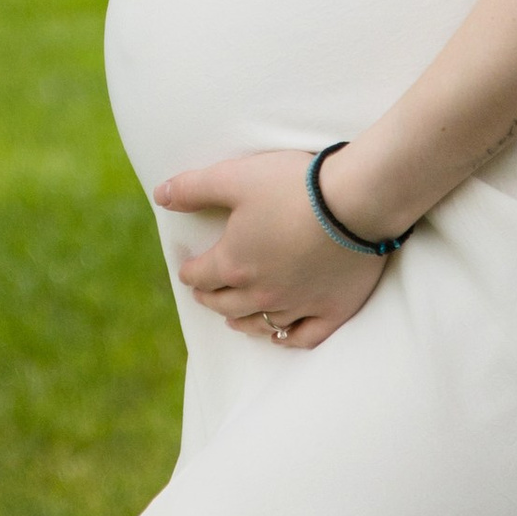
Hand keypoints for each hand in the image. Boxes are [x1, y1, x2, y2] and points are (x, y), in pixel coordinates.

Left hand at [152, 147, 385, 348]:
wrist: (356, 200)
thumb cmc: (293, 185)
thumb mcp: (235, 177)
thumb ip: (194, 188)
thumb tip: (160, 195)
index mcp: (235, 263)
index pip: (200, 275)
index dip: (190, 271)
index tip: (187, 269)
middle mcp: (262, 292)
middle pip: (226, 304)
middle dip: (210, 297)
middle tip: (204, 293)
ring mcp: (299, 305)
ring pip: (261, 323)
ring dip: (242, 321)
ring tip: (233, 319)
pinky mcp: (333, 309)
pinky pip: (304, 336)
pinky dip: (288, 338)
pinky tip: (280, 335)